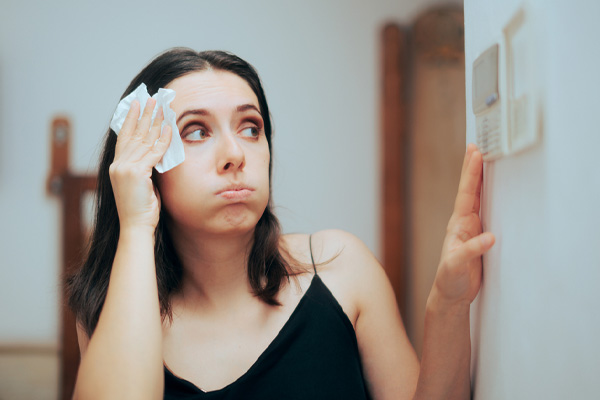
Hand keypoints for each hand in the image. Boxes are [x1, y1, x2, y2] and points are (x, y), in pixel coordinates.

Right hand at [109, 98, 171, 231]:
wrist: (136, 226)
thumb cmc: (141, 209)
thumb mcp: (142, 184)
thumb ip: (145, 167)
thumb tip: (157, 153)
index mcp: (117, 166)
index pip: (124, 137)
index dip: (130, 119)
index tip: (136, 104)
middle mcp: (119, 165)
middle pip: (133, 133)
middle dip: (143, 114)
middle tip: (151, 98)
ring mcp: (125, 168)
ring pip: (144, 139)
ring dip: (154, 122)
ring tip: (162, 107)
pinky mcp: (136, 173)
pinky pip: (153, 152)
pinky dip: (162, 140)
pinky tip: (169, 128)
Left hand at [431, 144, 494, 307]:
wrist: (450, 294)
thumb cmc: (449, 280)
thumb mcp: (457, 266)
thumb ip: (471, 251)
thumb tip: (490, 237)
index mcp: (458, 225)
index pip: (467, 194)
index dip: (471, 173)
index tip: (475, 154)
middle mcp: (463, 223)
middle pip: (470, 190)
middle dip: (472, 168)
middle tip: (475, 146)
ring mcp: (470, 229)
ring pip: (476, 198)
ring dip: (479, 179)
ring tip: (481, 160)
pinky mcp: (478, 237)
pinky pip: (485, 211)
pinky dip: (488, 197)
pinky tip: (492, 190)